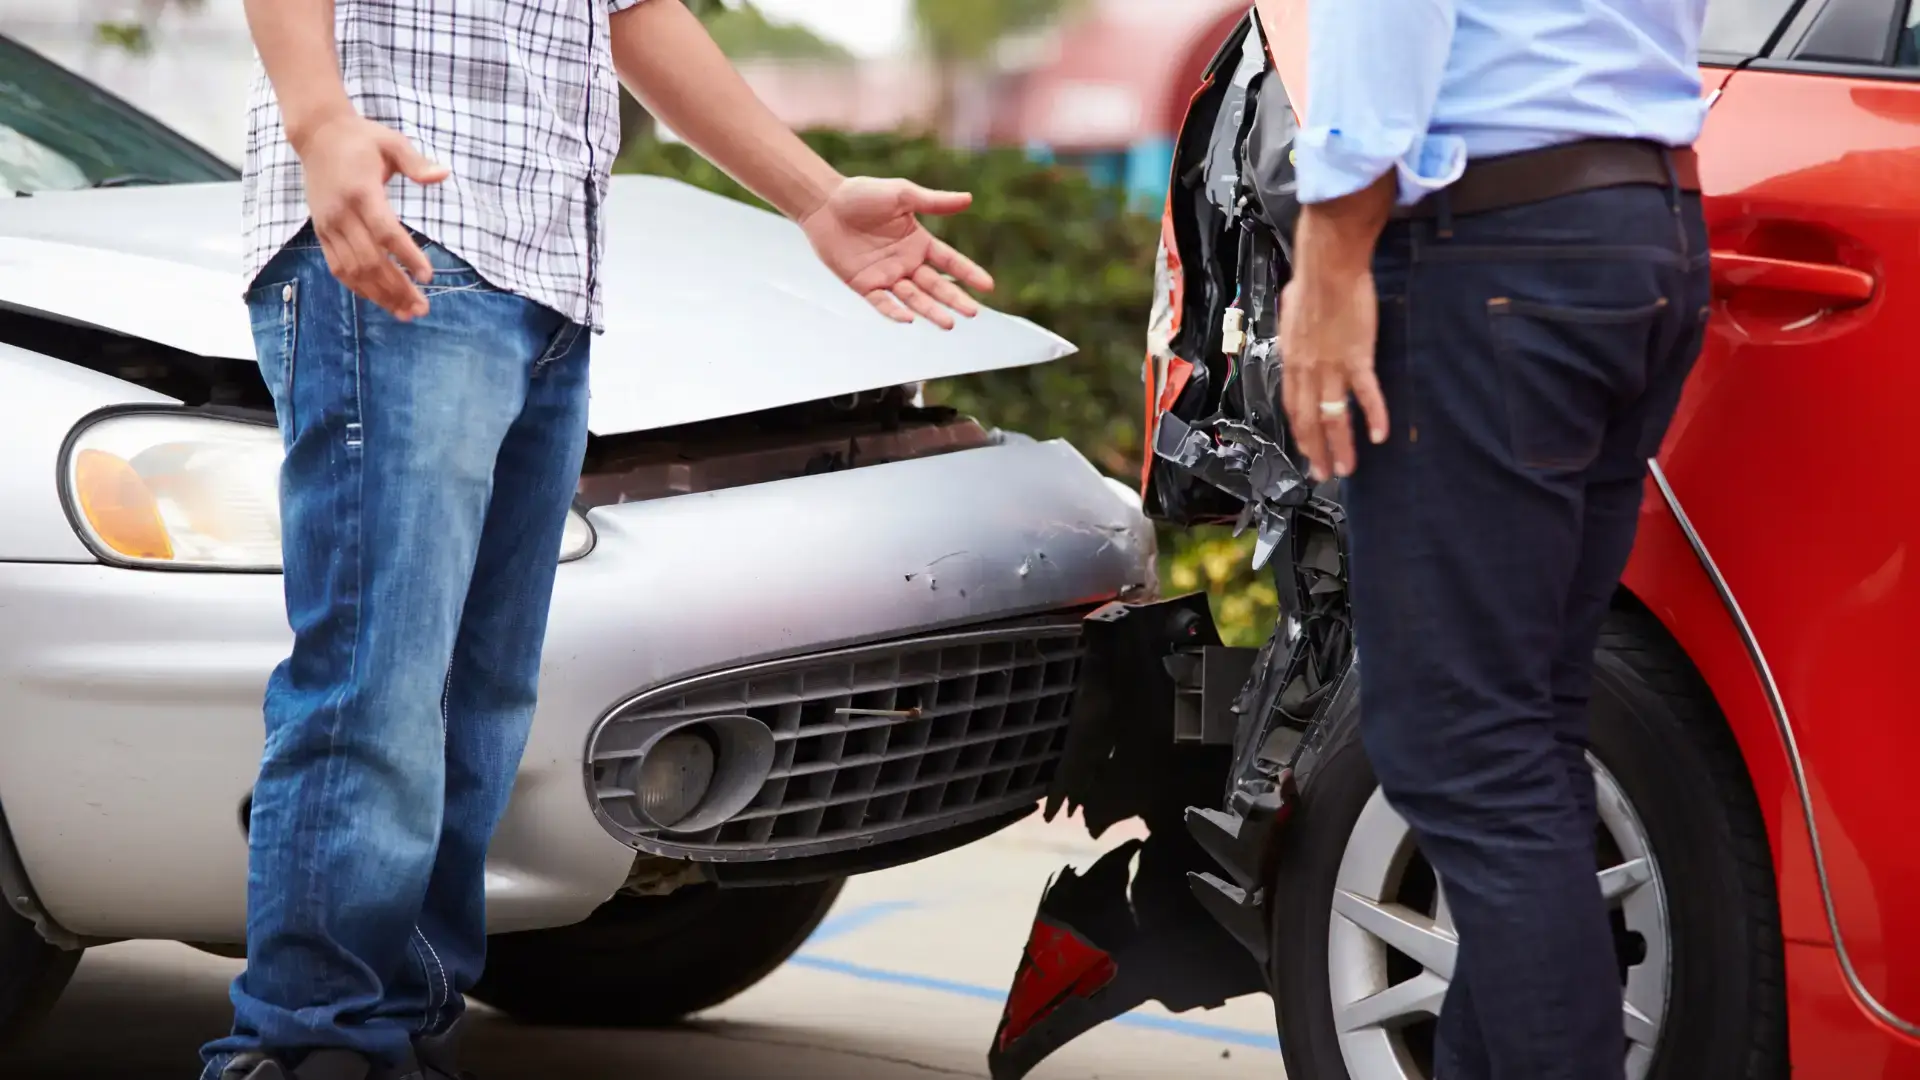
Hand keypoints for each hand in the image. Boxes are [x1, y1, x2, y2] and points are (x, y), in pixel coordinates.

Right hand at [295, 114, 450, 320]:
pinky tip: (381, 300)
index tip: (428, 276)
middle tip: (423, 308)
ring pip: (353, 270)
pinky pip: (338, 267)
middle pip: (370, 260)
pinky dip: (359, 287)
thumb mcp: (392, 142)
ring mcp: (329, 225)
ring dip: (380, 295)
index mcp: (362, 192)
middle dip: (397, 287)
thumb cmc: (362, 139)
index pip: (386, 231)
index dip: (407, 256)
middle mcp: (342, 213)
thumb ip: (417, 162)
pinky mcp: (321, 232)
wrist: (318, 135)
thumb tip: (443, 174)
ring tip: (406, 312)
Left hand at [800, 177, 994, 329]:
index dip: (968, 273)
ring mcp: (886, 276)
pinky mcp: (864, 285)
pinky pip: (882, 303)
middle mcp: (906, 262)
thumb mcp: (902, 195)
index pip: (950, 262)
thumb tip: (968, 199)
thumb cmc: (862, 194)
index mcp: (919, 242)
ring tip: (949, 323)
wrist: (824, 203)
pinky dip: (894, 312)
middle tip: (972, 312)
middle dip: (954, 299)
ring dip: (931, 311)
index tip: (988, 286)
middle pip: (936, 286)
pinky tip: (909, 319)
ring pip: (913, 298)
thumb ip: (933, 202)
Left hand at [1278, 270, 1390, 480]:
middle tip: (1323, 475)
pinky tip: (1379, 435)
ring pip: (1334, 416)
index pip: (1292, 406)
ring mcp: (1332, 367)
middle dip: (1316, 452)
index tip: (1306, 450)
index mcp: (1291, 361)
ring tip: (1347, 468)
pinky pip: (1365, 393)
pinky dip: (1373, 415)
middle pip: (1309, 420)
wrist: (1328, 268)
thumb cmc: (1311, 284)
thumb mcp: (1290, 316)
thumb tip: (1296, 342)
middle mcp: (1307, 370)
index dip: (1299, 432)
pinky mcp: (1357, 358)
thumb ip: (1294, 337)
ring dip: (1341, 445)